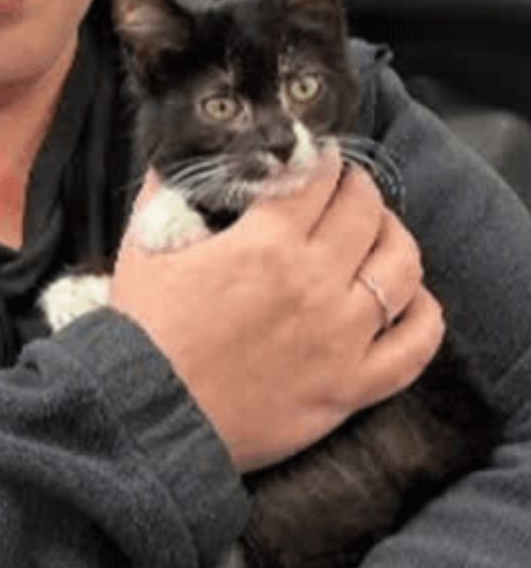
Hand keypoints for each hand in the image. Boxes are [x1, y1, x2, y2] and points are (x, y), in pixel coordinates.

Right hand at [107, 148, 444, 471]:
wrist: (152, 412)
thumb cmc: (145, 329)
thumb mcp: (144, 245)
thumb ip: (163, 193)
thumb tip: (171, 160)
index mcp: (265, 244)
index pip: (316, 179)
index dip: (320, 157)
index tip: (317, 155)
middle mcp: (314, 282)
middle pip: (365, 212)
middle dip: (358, 186)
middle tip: (346, 185)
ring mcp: (341, 336)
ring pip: (402, 268)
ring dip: (396, 237)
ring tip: (381, 231)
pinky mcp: (352, 386)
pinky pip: (415, 347)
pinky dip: (423, 315)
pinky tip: (410, 298)